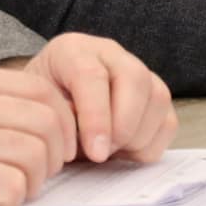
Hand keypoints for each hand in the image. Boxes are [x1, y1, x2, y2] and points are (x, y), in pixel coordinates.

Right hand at [0, 63, 80, 205]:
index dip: (62, 119)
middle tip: (41, 172)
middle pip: (49, 119)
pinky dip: (12, 199)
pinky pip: (12, 186)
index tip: (57, 143)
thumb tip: (24, 119)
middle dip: (56, 152)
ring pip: (37, 152)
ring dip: (35, 178)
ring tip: (13, 187)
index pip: (42, 88)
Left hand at [22, 32, 176, 163]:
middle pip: (135, 79)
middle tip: (103, 154)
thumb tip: (92, 144)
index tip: (95, 153)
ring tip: (110, 152)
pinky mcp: (153, 95)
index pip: (92, 76)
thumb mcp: (37, 111)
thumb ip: (58, 122)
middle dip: (123, 126)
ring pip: (158, 98)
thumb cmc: (42, 110)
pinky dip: (150, 144)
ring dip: (137, 137)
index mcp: (72, 50)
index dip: (96, 118)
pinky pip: (168, 120)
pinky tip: (124, 152)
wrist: (49, 107)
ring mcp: (136, 70)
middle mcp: (109, 54)